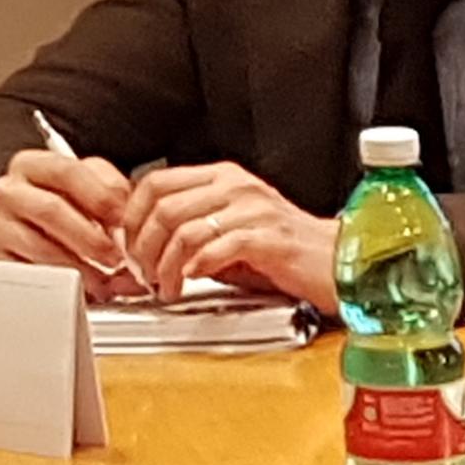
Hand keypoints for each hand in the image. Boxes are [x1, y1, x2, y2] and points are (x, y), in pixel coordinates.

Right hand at [0, 147, 145, 300]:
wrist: (23, 230)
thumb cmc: (62, 207)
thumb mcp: (86, 187)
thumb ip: (111, 191)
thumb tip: (130, 216)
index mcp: (32, 165)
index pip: (68, 171)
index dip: (101, 197)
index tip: (123, 220)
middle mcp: (9, 191)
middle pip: (51, 210)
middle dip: (91, 238)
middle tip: (114, 257)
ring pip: (40, 247)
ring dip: (79, 268)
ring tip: (101, 280)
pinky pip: (29, 274)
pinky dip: (60, 286)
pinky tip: (78, 288)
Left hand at [121, 161, 340, 311]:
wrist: (336, 262)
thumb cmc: (283, 251)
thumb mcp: (230, 228)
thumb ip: (192, 227)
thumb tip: (145, 242)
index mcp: (222, 177)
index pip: (156, 182)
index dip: (132, 215)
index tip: (127, 244)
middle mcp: (235, 187)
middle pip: (163, 207)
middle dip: (143, 246)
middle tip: (143, 273)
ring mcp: (252, 210)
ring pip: (184, 230)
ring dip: (166, 265)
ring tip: (166, 286)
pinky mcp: (268, 238)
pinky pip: (216, 248)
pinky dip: (196, 267)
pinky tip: (193, 280)